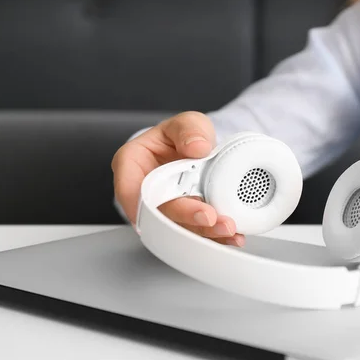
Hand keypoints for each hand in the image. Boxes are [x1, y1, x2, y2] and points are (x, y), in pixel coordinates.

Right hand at [111, 111, 244, 246]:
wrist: (200, 151)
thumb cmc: (182, 136)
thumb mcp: (187, 123)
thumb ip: (189, 129)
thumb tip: (197, 147)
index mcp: (132, 164)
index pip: (128, 188)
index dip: (142, 205)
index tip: (165, 210)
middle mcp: (145, 192)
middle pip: (158, 211)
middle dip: (185, 217)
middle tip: (209, 216)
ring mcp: (165, 209)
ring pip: (178, 227)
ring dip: (203, 232)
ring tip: (227, 228)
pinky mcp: (185, 221)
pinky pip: (196, 232)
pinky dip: (214, 236)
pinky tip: (231, 236)